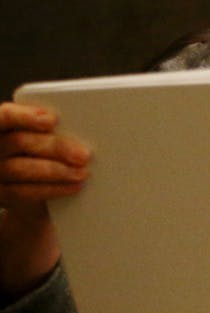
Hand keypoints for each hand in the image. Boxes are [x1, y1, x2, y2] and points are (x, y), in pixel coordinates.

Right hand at [0, 101, 89, 298]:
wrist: (35, 196)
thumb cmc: (49, 154)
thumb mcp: (50, 138)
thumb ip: (59, 129)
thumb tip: (97, 121)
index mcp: (3, 127)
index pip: (4, 116)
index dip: (25, 116)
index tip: (52, 120)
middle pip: (19, 142)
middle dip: (55, 147)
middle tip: (84, 154)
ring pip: (21, 169)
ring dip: (56, 170)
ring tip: (83, 172)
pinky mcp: (3, 194)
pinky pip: (25, 192)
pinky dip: (53, 189)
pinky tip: (74, 186)